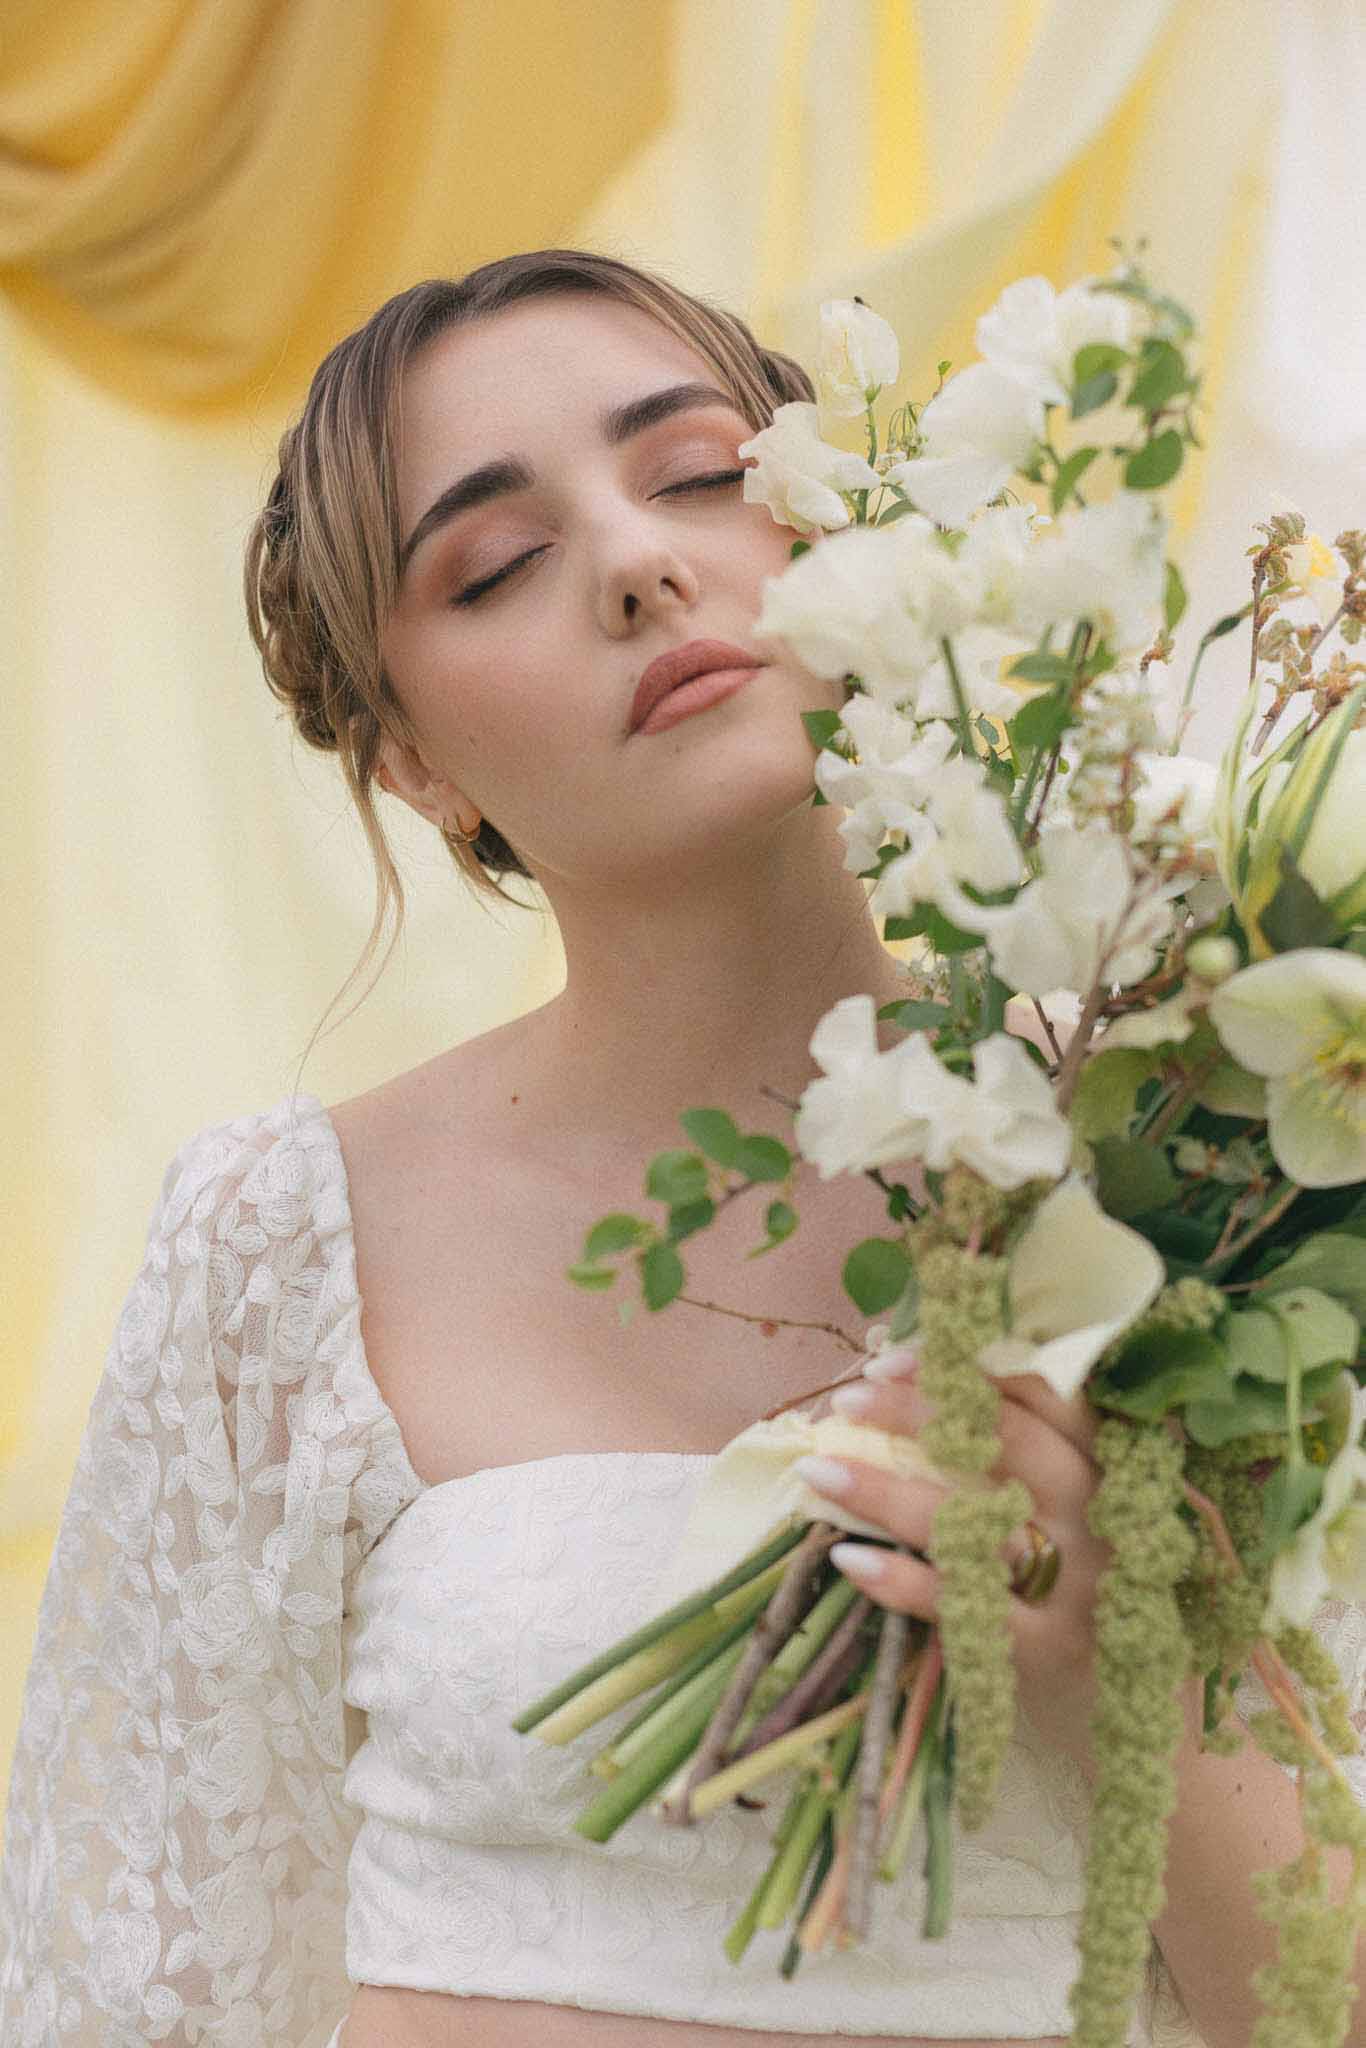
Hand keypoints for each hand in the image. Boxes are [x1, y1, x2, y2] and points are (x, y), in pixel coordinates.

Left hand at [797, 1358, 1112, 1774]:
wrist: (1148, 1726)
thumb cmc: (1098, 1590)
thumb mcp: (1089, 1513)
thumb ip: (1032, 1456)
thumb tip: (913, 1386)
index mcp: (1117, 1467)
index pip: (1049, 1395)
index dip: (970, 1368)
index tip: (895, 1359)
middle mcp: (1106, 1517)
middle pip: (1009, 1444)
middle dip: (919, 1412)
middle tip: (848, 1400)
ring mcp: (1083, 1586)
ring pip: (975, 1522)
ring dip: (887, 1492)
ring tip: (817, 1472)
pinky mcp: (1050, 1650)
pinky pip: (964, 1605)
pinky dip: (902, 1580)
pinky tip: (848, 1558)